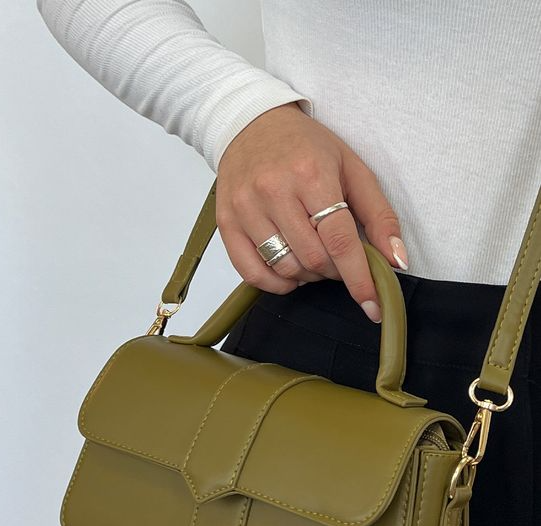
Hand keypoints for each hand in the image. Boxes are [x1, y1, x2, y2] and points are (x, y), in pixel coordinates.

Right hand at [215, 101, 407, 322]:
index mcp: (311, 174)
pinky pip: (252, 273)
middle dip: (334, 271)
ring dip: (308, 276)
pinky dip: (277, 283)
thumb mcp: (352, 169)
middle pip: (313, 259)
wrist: (250, 123)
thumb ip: (379, 216)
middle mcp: (274, 191)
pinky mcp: (226, 223)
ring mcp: (246, 208)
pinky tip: (289, 272)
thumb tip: (396, 261)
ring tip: (313, 257)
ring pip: (285, 269)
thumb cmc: (306, 147)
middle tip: (338, 259)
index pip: (339, 240)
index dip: (359, 277)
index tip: (373, 305)